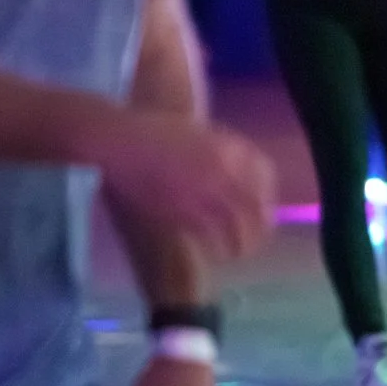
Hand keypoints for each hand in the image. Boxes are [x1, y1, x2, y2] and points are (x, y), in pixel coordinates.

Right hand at [96, 111, 276, 259]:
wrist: (118, 140)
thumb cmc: (154, 131)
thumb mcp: (198, 132)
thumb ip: (223, 151)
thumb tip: (242, 174)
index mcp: (229, 148)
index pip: (264, 176)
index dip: (267, 196)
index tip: (263, 208)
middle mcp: (222, 171)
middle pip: (256, 207)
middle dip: (260, 227)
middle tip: (256, 239)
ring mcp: (202, 191)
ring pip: (236, 227)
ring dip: (242, 244)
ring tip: (239, 254)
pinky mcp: (180, 210)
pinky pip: (209, 236)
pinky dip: (216, 247)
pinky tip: (215, 253)